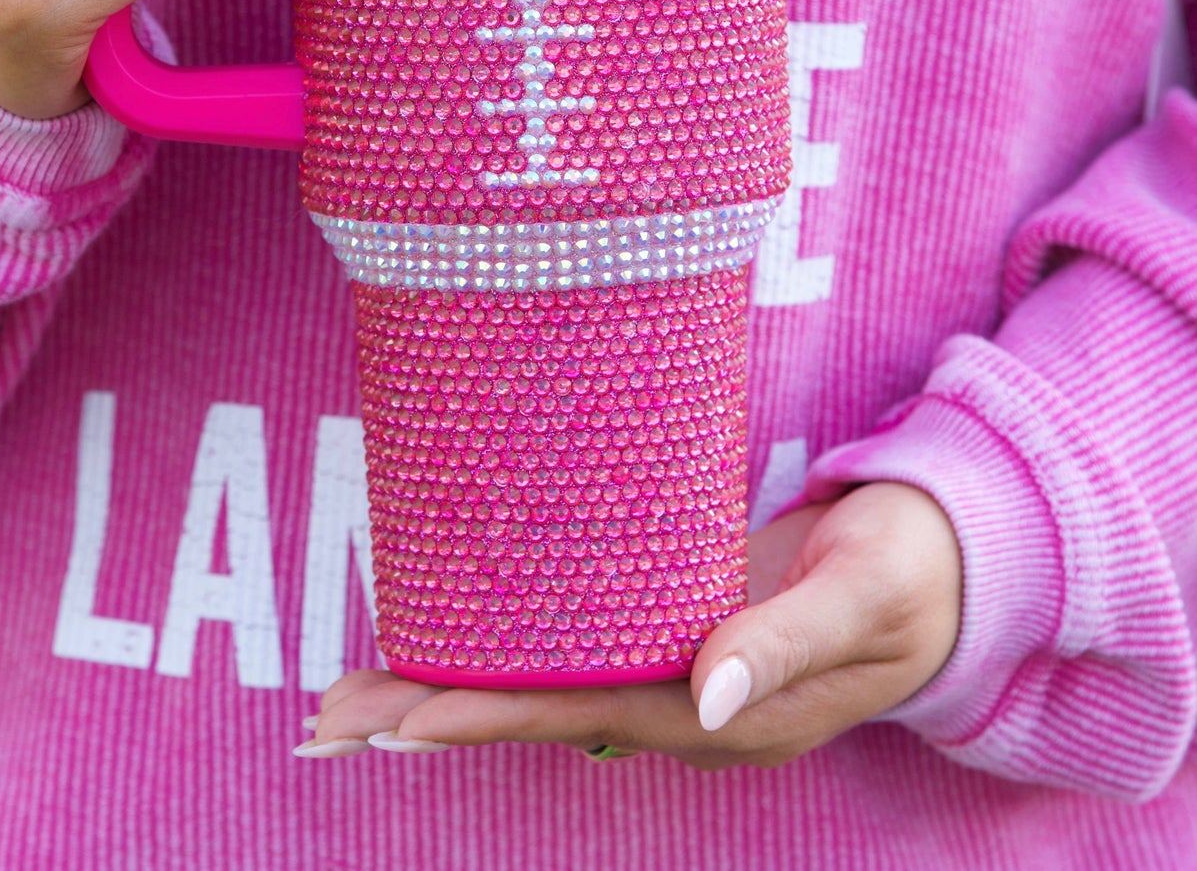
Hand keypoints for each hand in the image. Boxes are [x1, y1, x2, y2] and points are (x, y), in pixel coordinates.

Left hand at [301, 482, 960, 766]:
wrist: (955, 563)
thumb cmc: (913, 570)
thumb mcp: (861, 598)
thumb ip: (784, 645)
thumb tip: (704, 696)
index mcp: (724, 716)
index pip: (580, 714)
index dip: (484, 716)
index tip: (395, 720)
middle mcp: (689, 710)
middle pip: (541, 715)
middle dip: (433, 715)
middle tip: (327, 714)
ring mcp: (683, 678)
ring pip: (550, 690)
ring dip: (456, 690)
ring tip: (358, 694)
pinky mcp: (683, 634)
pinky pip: (580, 655)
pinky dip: (513, 656)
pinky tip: (464, 644)